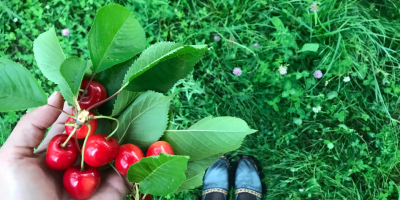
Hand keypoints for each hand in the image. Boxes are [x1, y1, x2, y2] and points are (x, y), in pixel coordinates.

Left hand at [0, 91, 128, 199]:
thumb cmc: (20, 196)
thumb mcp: (12, 157)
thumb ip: (32, 125)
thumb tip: (57, 96)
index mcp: (53, 155)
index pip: (68, 125)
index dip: (77, 107)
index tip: (87, 87)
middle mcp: (77, 162)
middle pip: (93, 133)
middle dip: (100, 115)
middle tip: (108, 94)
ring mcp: (97, 173)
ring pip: (112, 146)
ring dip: (119, 129)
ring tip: (124, 108)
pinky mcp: (115, 186)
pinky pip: (127, 165)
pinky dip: (133, 151)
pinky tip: (134, 134)